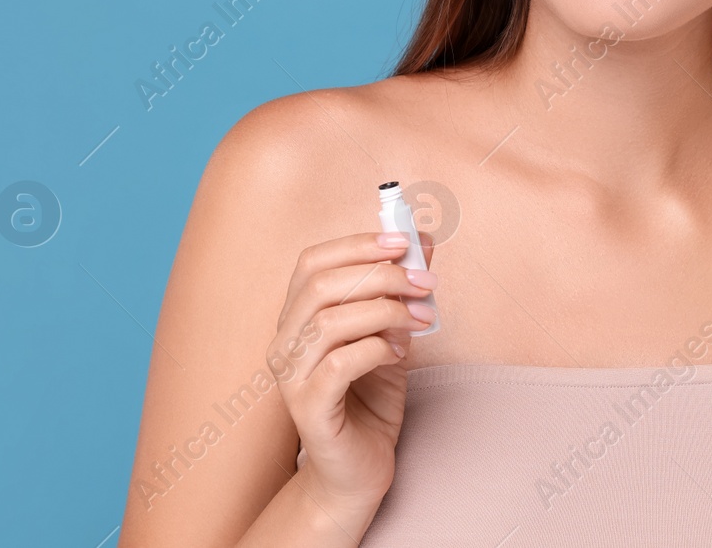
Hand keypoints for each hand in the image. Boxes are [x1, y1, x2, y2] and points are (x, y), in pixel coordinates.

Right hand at [268, 231, 437, 508]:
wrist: (358, 469)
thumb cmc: (370, 397)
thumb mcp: (391, 333)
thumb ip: (400, 291)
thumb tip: (422, 243)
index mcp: (296, 317)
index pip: (311, 263)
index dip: (357, 245)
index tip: (404, 242)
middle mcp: (285, 343)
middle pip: (322, 286)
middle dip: (382, 275)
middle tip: (426, 283)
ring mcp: (291, 378)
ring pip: (329, 321)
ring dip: (385, 311)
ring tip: (420, 320)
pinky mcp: (308, 410)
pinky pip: (338, 364)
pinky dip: (375, 349)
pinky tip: (398, 354)